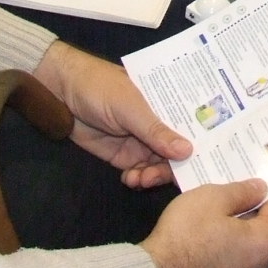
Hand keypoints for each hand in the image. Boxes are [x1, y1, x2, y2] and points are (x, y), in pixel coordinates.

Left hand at [31, 41, 190, 188]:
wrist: (60, 92)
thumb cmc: (100, 87)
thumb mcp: (130, 106)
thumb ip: (156, 131)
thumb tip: (188, 151)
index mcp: (167, 105)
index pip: (192, 127)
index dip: (202, 145)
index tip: (207, 165)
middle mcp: (159, 125)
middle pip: (178, 153)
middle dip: (172, 168)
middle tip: (157, 176)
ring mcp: (142, 142)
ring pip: (159, 166)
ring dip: (153, 176)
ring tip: (140, 179)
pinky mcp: (124, 156)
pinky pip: (139, 172)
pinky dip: (138, 180)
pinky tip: (131, 180)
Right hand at [141, 180, 267, 267]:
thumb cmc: (186, 233)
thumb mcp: (211, 198)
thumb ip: (242, 192)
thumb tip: (261, 189)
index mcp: (264, 243)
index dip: (266, 196)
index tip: (249, 189)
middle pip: (263, 238)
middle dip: (249, 222)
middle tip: (223, 210)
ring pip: (246, 261)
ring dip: (235, 247)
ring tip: (209, 236)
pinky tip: (200, 262)